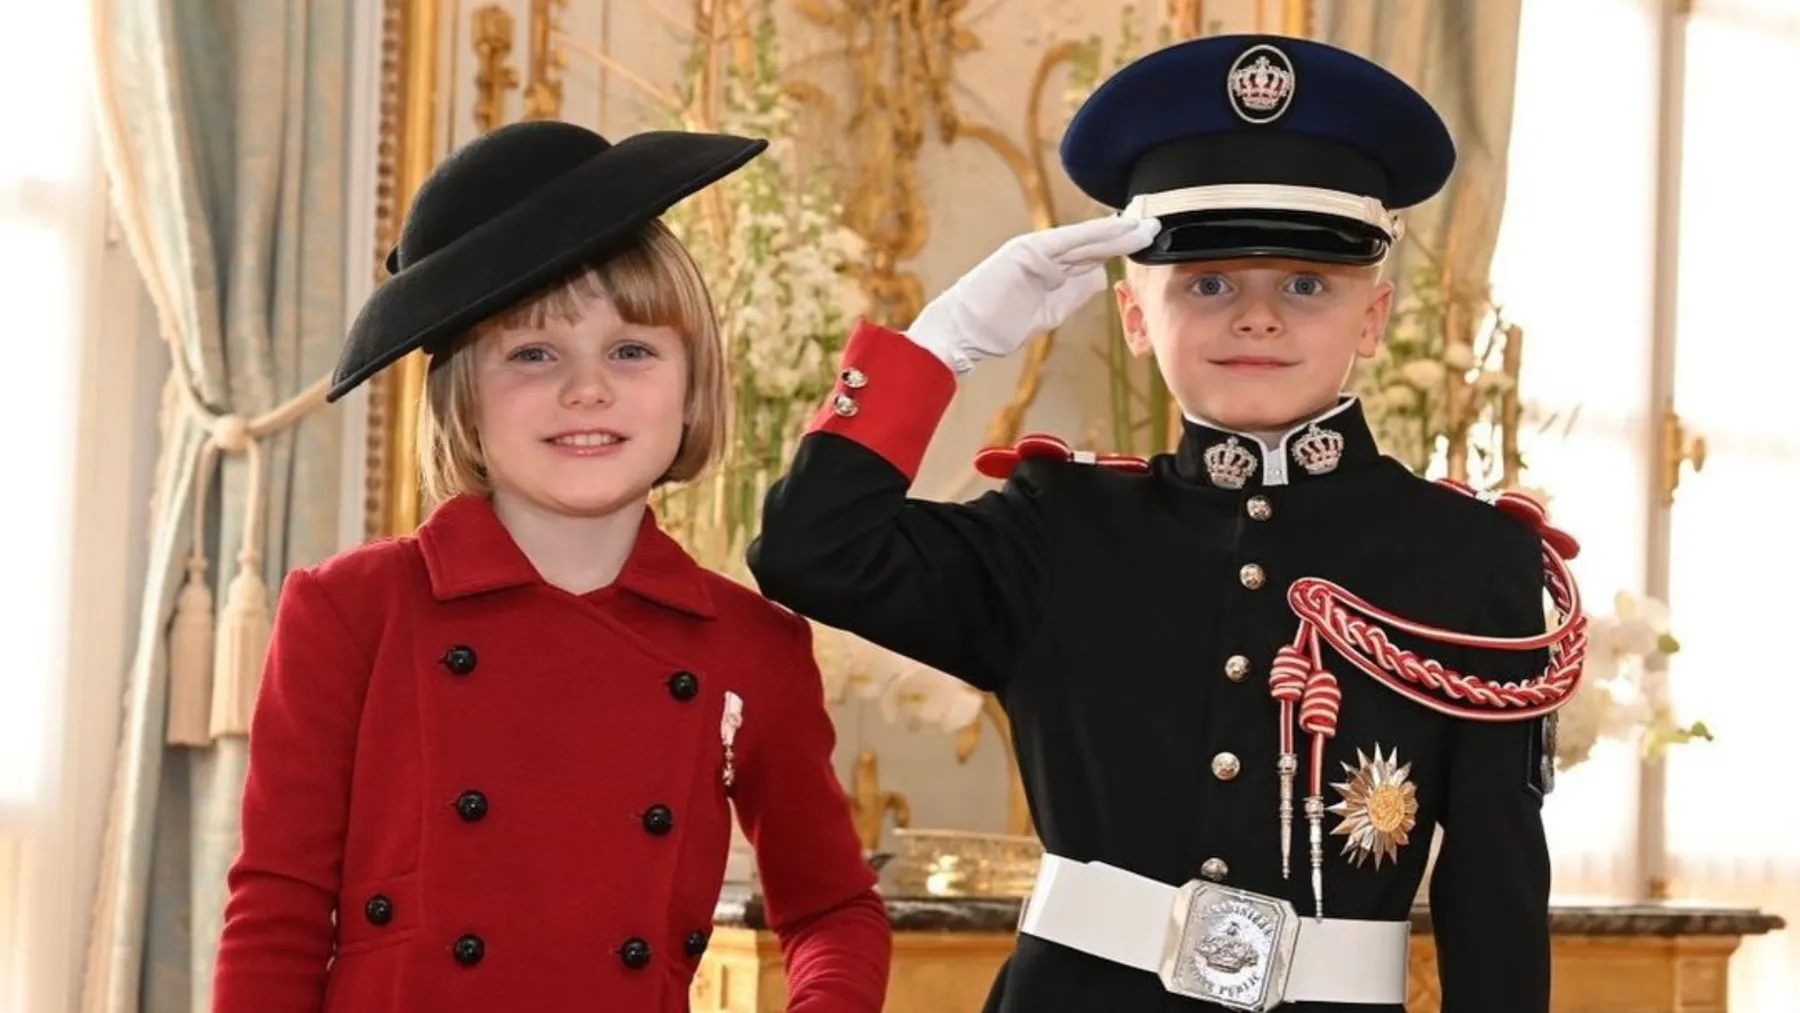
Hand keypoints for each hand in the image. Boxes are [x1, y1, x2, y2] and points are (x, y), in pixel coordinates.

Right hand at [905, 215, 1159, 372]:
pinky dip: (1091, 236)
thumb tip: (1099, 278)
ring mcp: (1035, 250)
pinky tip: (1115, 231)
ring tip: (1144, 227)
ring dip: (1115, 233)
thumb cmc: (998, 326)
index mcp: (1050, 267)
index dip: (1118, 244)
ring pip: (1084, 239)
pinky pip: (1066, 242)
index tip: (1145, 238)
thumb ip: (1073, 294)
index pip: (1091, 252)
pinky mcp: (1026, 252)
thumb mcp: (1048, 312)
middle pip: (1093, 241)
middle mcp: (1044, 253)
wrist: (963, 331)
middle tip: (1154, 225)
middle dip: (1124, 234)